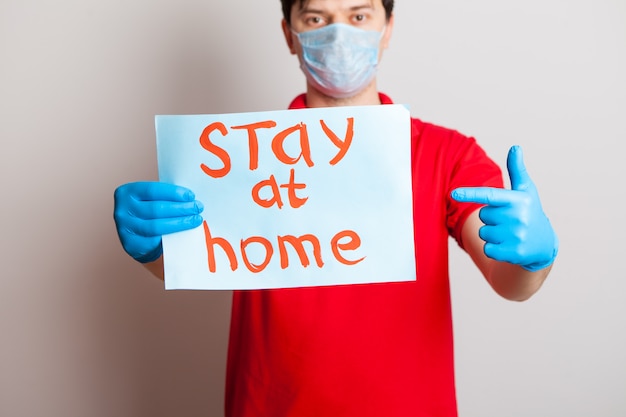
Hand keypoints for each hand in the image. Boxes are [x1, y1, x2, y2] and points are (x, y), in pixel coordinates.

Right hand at [113, 182, 203, 262]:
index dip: (173, 192)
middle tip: (198, 207)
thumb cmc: (148, 213)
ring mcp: (124, 229)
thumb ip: (164, 197)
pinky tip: (185, 232)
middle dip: (181, 208)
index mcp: (127, 192)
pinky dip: (172, 236)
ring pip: (157, 226)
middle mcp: (122, 210)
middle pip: (156, 209)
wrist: (136, 237)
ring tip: (196, 219)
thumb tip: (190, 198)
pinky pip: (155, 241)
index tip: (191, 195)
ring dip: (180, 222)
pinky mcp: (131, 245)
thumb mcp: (150, 200)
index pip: (152, 190)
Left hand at [451, 146, 557, 270]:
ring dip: (492, 234)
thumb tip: (515, 147)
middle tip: (509, 220)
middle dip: (492, 217)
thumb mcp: (526, 191)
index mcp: (518, 200)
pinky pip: (487, 249)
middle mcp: (518, 218)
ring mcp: (516, 237)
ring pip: (483, 233)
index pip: (489, 195)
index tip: (453, 193)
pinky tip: (508, 246)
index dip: (470, 194)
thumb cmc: (529, 212)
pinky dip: (493, 248)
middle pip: (483, 215)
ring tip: (509, 233)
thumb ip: (517, 170)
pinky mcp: (513, 254)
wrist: (544, 245)